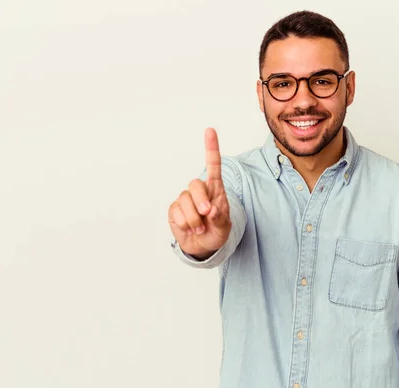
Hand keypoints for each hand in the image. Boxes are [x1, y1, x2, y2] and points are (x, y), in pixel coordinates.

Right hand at [168, 128, 231, 259]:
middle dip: (201, 201)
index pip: (213, 165)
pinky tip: (190, 229)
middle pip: (195, 184)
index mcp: (215, 189)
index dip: (211, 148)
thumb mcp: (224, 228)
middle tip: (207, 215)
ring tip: (200, 228)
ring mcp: (185, 199)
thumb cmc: (216, 231)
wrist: (203, 246)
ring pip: (185, 201)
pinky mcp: (174, 209)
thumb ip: (220, 219)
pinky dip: (186, 225)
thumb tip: (211, 210)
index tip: (210, 130)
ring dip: (194, 220)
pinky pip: (177, 214)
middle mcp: (199, 191)